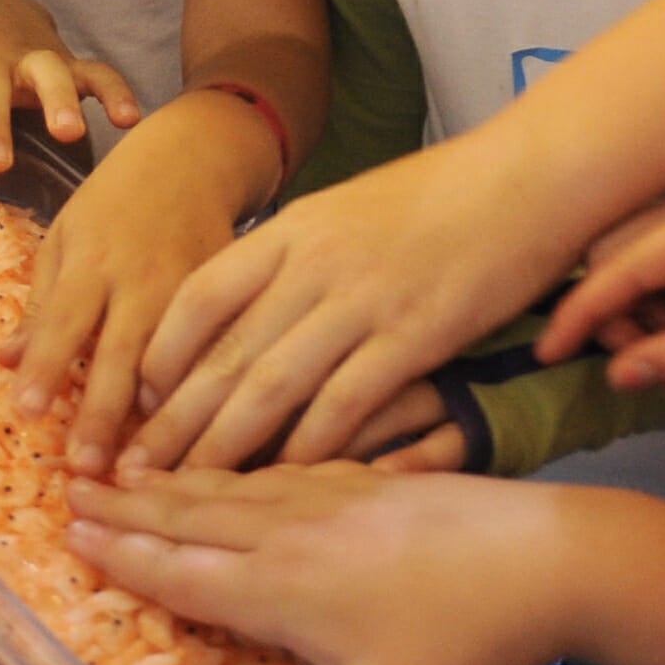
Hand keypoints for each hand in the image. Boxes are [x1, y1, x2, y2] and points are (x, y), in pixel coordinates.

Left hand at [9, 99, 267, 475]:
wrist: (193, 159)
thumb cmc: (114, 203)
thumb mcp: (66, 237)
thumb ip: (43, 303)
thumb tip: (7, 361)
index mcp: (93, 258)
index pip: (64, 318)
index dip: (47, 365)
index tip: (27, 412)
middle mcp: (143, 277)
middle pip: (122, 351)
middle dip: (104, 410)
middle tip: (88, 467)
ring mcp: (194, 290)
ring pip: (178, 361)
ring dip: (160, 418)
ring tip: (145, 472)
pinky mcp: (231, 299)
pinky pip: (219, 352)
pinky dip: (210, 396)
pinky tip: (201, 440)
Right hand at [68, 466, 607, 664]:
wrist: (555, 557)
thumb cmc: (464, 643)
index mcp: (281, 584)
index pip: (182, 569)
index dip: (123, 554)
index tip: (69, 531)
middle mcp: (295, 529)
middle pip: (196, 515)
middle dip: (132, 505)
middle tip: (74, 484)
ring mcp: (339, 497)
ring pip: (239, 486)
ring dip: (181, 481)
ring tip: (139, 471)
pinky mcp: (379, 482)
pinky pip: (290, 469)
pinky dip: (246, 468)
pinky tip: (251, 470)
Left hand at [123, 139, 576, 476]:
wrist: (529, 175)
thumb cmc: (442, 195)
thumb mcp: (349, 209)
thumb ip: (298, 254)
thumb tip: (250, 300)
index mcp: (294, 229)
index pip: (201, 296)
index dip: (164, 352)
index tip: (139, 399)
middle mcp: (315, 264)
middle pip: (225, 352)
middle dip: (174, 419)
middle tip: (135, 470)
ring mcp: (364, 299)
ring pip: (272, 383)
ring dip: (225, 444)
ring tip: (190, 490)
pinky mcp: (416, 334)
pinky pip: (346, 400)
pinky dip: (311, 446)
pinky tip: (286, 482)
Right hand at [536, 177, 664, 387]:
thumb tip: (617, 373)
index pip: (621, 265)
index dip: (581, 314)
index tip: (547, 354)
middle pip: (609, 249)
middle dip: (615, 310)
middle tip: (653, 354)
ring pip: (623, 251)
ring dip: (636, 304)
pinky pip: (648, 252)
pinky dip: (655, 294)